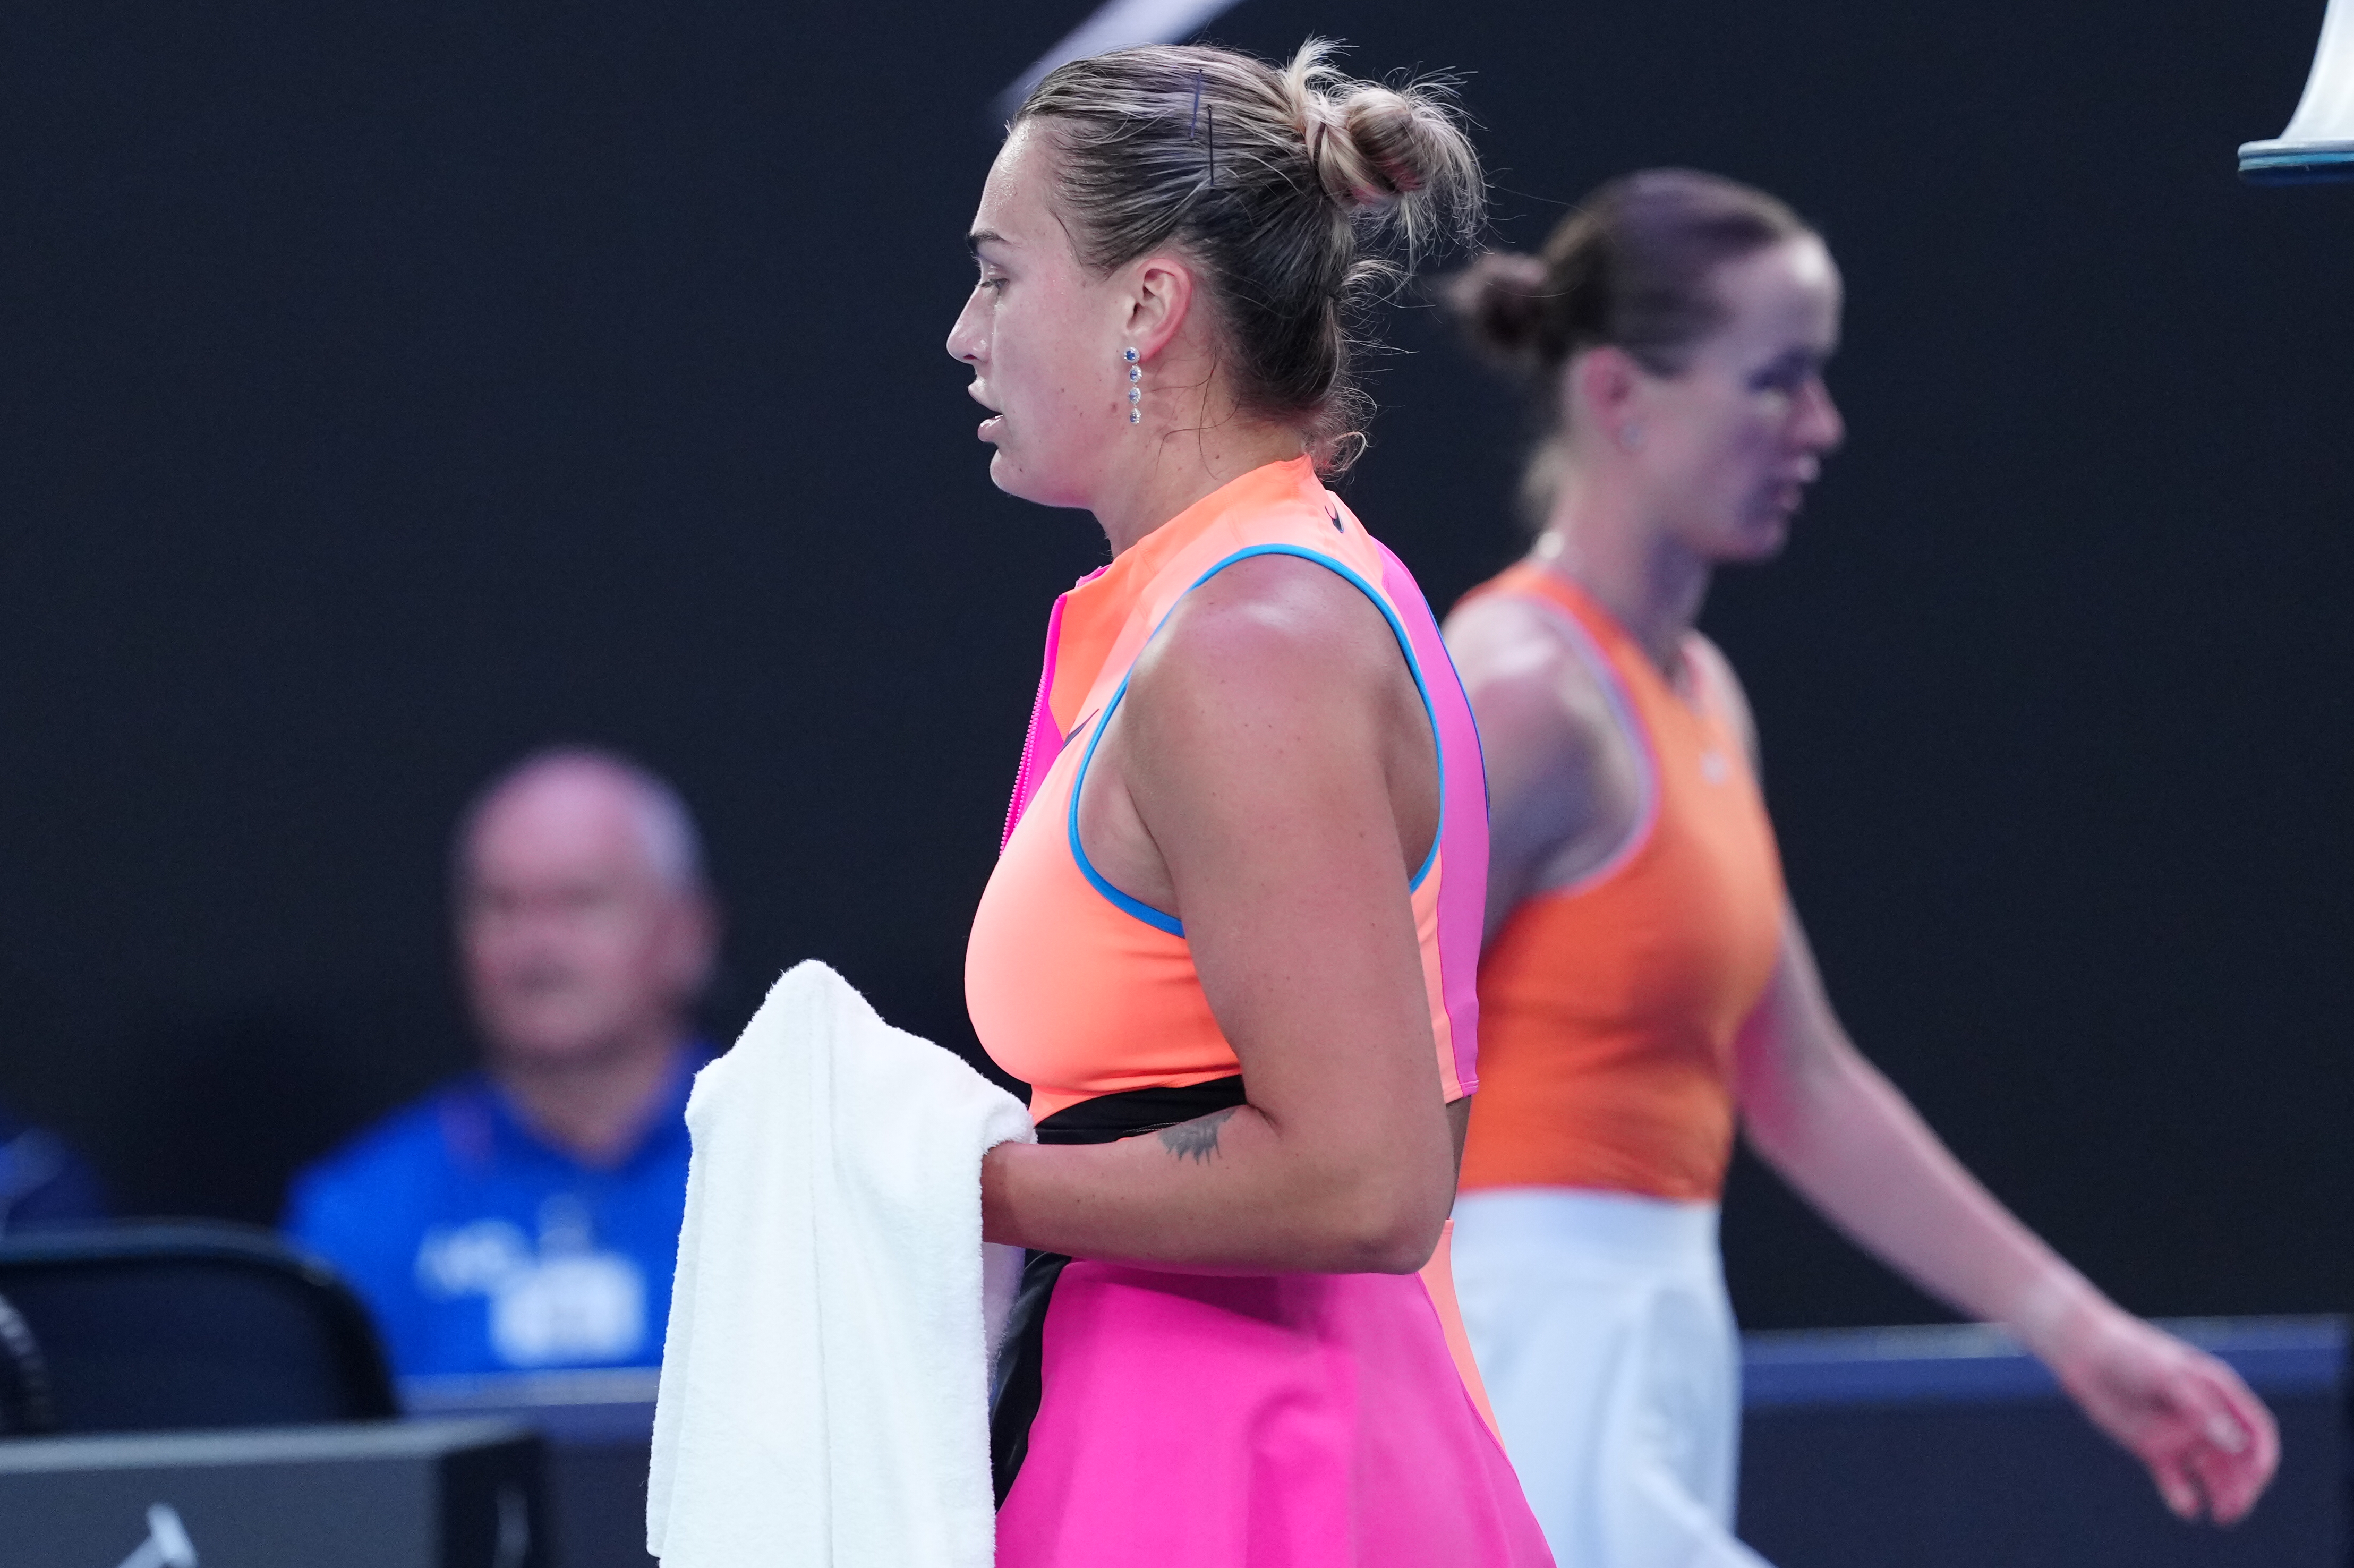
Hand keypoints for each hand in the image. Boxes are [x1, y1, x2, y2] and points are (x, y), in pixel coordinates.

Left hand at [2043, 1302, 2279, 1523]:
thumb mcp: (2168, 1377)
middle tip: (2236, 1507)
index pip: (2256, 1430)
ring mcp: (2180, 1435)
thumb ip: (2202, 1410)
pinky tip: (2186, 1509)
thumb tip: (2237, 1444)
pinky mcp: (2154, 1449)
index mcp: (2219, 1394)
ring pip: (2211, 1474)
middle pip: (2237, 1460)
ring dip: (2221, 1495)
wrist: (2086, 1354)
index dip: (2262, 1454)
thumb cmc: (2131, 1355)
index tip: (2259, 1476)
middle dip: (2243, 1485)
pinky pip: (2175, 1480)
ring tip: (2221, 1517)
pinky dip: (2182, 1497)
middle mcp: (2205, 1418)